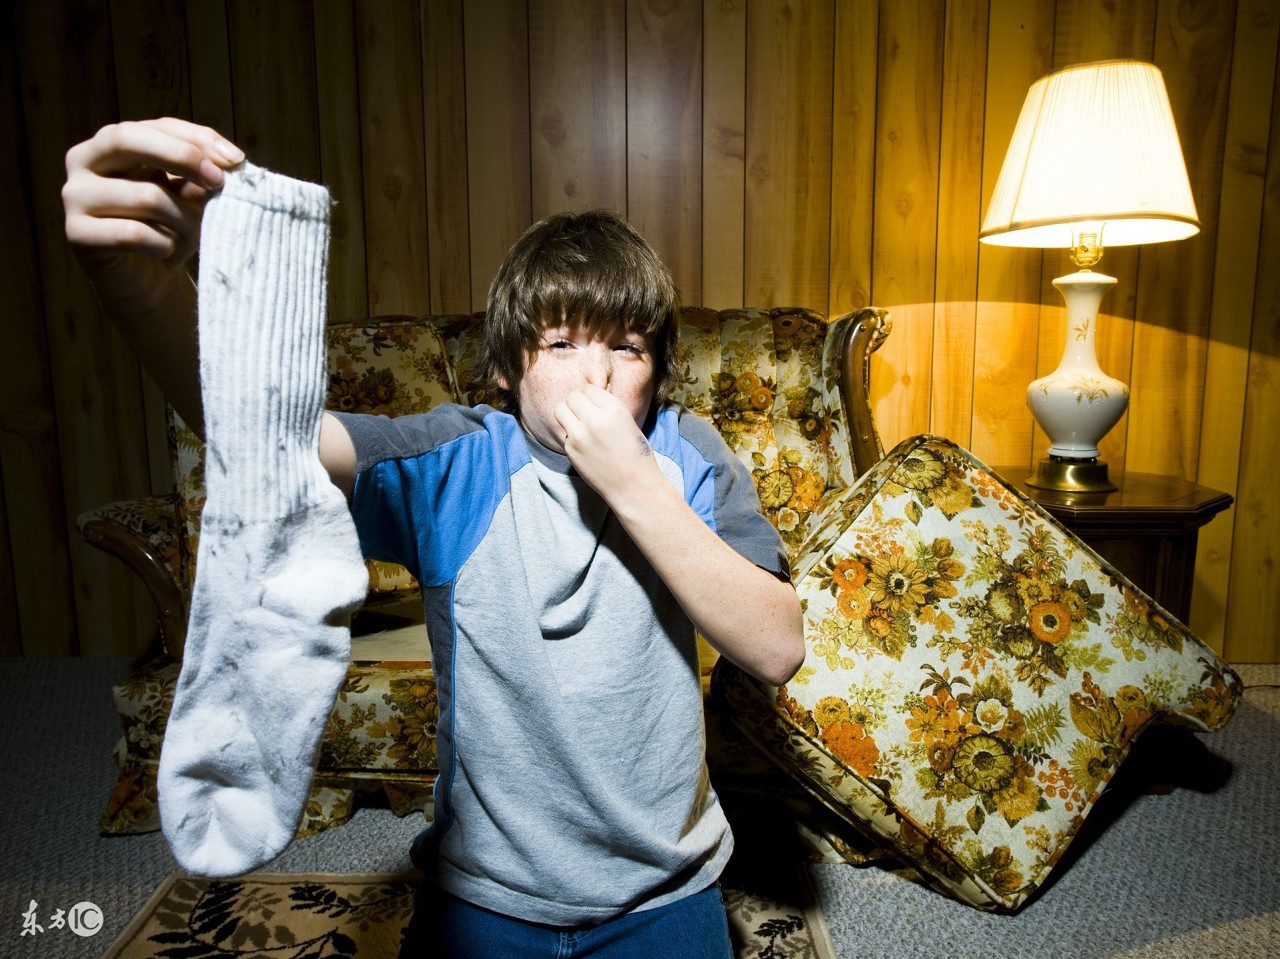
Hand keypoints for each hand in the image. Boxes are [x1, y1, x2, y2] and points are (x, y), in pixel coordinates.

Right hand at [63, 117, 244, 312]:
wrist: (148, 282)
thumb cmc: (168, 230)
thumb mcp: (189, 195)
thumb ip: (202, 172)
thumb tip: (231, 159)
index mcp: (111, 143)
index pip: (155, 125)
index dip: (196, 138)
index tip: (236, 159)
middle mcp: (83, 162)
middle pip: (128, 140)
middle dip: (182, 157)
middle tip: (219, 181)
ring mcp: (75, 197)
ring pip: (145, 196)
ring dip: (182, 220)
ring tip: (189, 235)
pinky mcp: (77, 234)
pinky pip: (133, 234)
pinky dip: (162, 245)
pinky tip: (164, 252)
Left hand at [556, 385, 660, 502]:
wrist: (633, 486)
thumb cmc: (636, 454)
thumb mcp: (628, 422)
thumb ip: (607, 408)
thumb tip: (587, 396)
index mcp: (614, 409)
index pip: (588, 388)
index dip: (590, 396)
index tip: (594, 405)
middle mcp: (595, 419)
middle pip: (572, 396)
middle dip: (578, 403)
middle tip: (585, 413)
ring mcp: (580, 435)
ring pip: (560, 410)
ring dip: (568, 413)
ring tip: (579, 423)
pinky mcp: (570, 450)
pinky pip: (564, 432)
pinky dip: (571, 434)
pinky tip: (585, 444)